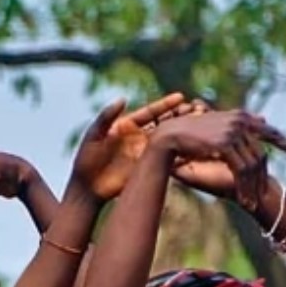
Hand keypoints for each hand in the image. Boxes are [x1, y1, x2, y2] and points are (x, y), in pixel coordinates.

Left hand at [71, 92, 199, 200]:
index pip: (150, 113)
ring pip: (167, 140)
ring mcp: (143, 153)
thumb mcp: (93, 136)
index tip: (181, 97)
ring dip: (182, 134)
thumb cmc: (85, 160)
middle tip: (198, 109)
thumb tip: (124, 98)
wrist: (86, 188)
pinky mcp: (145, 168)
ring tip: (200, 127)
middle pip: (162, 124)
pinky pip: (164, 160)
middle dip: (179, 117)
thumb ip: (106, 117)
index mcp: (126, 126)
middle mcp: (137, 138)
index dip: (165, 105)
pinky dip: (178, 155)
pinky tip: (193, 151)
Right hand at [149, 108, 285, 210]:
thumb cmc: (190, 133)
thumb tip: (263, 119)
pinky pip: (241, 170)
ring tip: (253, 204)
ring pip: (252, 165)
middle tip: (269, 195)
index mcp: (242, 117)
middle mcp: (241, 121)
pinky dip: (244, 187)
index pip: (269, 132)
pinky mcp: (225, 144)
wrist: (170, 135)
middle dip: (264, 178)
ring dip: (253, 187)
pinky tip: (244, 200)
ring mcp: (234, 132)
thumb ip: (241, 125)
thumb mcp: (219, 127)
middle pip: (261, 154)